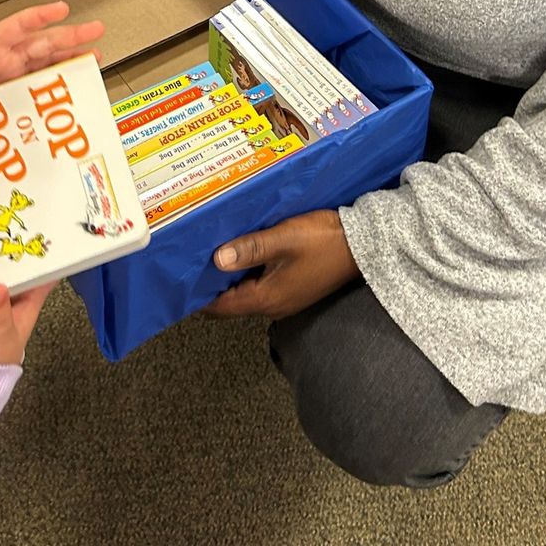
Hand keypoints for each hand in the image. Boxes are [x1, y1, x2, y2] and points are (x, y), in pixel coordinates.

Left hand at [0, 1, 103, 107]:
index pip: (19, 27)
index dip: (40, 17)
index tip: (61, 8)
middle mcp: (7, 59)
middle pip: (44, 44)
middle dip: (71, 36)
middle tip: (97, 29)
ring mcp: (11, 77)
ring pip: (47, 64)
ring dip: (71, 60)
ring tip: (96, 56)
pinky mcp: (11, 97)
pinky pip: (40, 90)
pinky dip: (58, 88)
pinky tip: (75, 89)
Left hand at [206, 210, 357, 320]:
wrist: (365, 245)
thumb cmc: (323, 241)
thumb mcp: (283, 239)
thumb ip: (249, 249)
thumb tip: (216, 260)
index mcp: (266, 298)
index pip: (221, 307)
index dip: (198, 294)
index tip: (180, 277)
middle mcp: (273, 306)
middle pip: (231, 301)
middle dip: (211, 284)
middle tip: (192, 259)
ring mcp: (285, 300)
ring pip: (246, 292)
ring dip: (230, 276)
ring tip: (212, 252)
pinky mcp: (294, 290)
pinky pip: (261, 286)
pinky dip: (247, 273)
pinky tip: (242, 253)